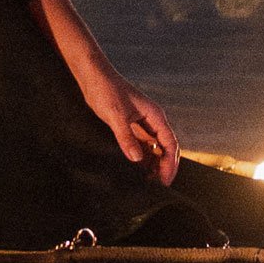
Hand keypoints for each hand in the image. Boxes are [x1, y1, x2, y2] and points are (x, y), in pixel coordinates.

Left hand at [75, 66, 181, 186]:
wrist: (92, 76)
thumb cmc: (106, 90)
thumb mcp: (115, 115)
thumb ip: (126, 137)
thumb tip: (137, 159)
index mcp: (155, 116)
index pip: (170, 143)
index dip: (170, 163)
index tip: (165, 180)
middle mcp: (152, 120)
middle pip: (166, 147)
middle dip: (165, 166)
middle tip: (159, 186)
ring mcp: (142, 123)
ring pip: (154, 147)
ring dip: (154, 163)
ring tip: (149, 182)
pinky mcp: (131, 125)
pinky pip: (142, 145)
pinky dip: (143, 157)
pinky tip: (138, 169)